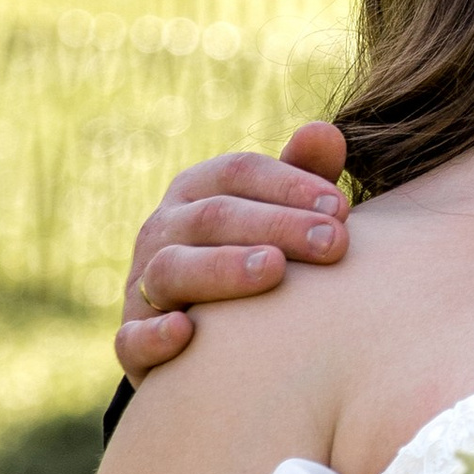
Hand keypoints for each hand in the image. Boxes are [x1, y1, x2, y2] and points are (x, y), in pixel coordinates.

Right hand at [114, 121, 351, 379]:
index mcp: (196, 192)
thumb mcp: (279, 215)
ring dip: (223, 268)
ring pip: (172, 269)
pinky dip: (153, 335)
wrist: (209, 341)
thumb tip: (326, 133)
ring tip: (274, 269)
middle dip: (277, 225)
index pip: (238, 172)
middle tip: (334, 242)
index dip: (290, 185)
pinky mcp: (133, 341)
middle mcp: (163, 231)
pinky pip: (132, 338)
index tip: (341, 208)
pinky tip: (184, 332)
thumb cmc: (255, 259)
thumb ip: (304, 177)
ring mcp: (142, 285)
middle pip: (214, 216)